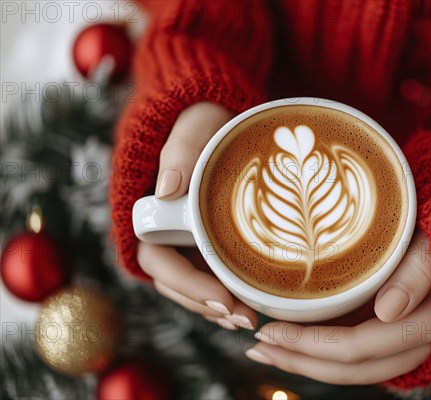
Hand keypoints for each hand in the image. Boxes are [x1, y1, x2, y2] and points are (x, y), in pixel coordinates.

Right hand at [137, 102, 257, 329]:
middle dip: (208, 304)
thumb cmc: (198, 111)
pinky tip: (250, 298)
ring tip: (250, 317)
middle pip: (176, 280)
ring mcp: (182, 230)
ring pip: (193, 279)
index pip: (157, 259)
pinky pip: (209, 267)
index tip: (222, 299)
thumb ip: (181, 148)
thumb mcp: (194, 121)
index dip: (187, 286)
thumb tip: (166, 191)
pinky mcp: (203, 230)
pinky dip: (226, 286)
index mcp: (145, 204)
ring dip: (218, 303)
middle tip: (245, 318)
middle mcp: (160, 224)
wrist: (212, 105)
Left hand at [245, 231, 430, 383]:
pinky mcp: (409, 330)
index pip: (358, 346)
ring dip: (311, 363)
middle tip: (258, 349)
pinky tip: (305, 343)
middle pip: (353, 368)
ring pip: (359, 368)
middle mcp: (424, 341)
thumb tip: (387, 311)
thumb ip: (419, 271)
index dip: (310, 345)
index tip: (270, 328)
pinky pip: (368, 354)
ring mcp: (416, 340)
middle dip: (301, 361)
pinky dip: (332, 353)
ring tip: (271, 351)